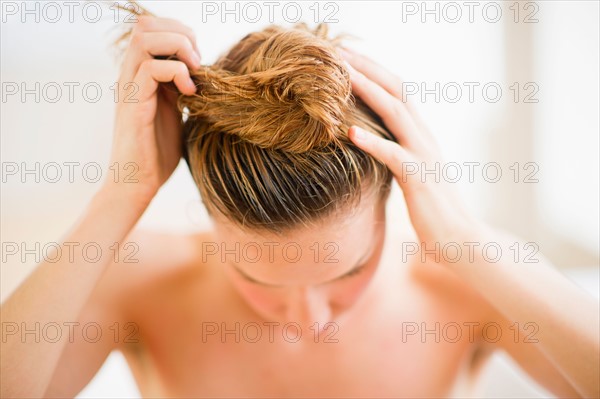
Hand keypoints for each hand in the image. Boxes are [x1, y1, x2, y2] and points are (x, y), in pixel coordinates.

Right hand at [105, 15, 200, 206]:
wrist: (138, 183)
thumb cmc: (157, 152)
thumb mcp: (175, 112)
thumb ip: (181, 90)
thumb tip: (203, 75)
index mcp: (139, 75)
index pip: (151, 29)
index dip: (179, 33)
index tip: (198, 59)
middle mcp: (130, 76)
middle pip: (145, 25)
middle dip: (179, 34)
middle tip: (197, 61)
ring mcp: (129, 88)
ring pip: (144, 39)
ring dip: (178, 48)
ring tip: (195, 72)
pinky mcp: (133, 105)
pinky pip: (149, 70)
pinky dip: (176, 73)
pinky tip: (190, 92)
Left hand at [342, 48, 485, 257]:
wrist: (461, 239)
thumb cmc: (432, 210)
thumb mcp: (412, 173)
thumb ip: (396, 153)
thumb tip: (370, 144)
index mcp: (420, 134)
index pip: (396, 91)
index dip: (372, 71)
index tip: (345, 57)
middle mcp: (424, 137)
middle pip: (396, 90)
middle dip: (367, 67)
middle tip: (337, 51)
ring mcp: (423, 155)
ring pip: (395, 113)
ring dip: (367, 91)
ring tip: (340, 75)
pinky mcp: (420, 179)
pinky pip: (393, 155)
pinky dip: (372, 142)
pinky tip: (350, 131)